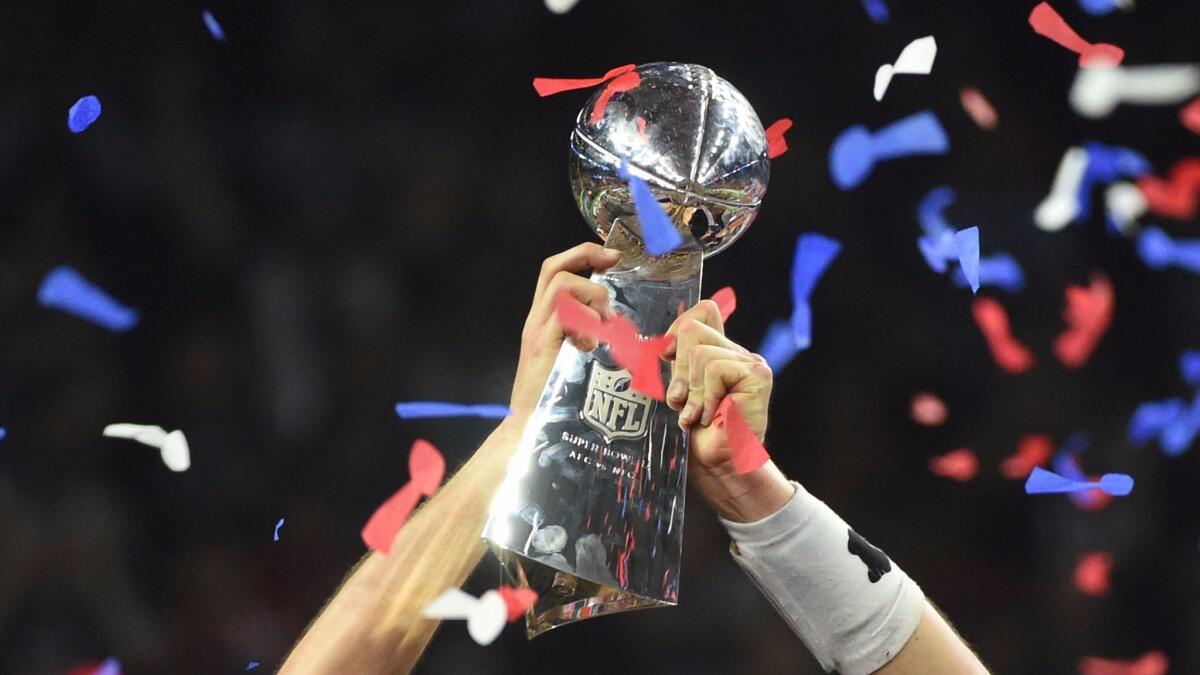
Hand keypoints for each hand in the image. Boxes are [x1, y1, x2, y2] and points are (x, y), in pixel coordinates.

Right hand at [507, 243, 619, 426]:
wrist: (527, 432)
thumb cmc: (556, 403)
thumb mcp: (574, 363)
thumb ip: (588, 341)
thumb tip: (620, 330)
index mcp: (544, 321)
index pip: (555, 271)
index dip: (582, 255)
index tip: (611, 258)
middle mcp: (536, 321)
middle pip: (554, 268)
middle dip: (586, 256)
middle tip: (614, 264)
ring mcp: (536, 332)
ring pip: (563, 285)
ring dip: (593, 297)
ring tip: (604, 326)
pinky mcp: (541, 347)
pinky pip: (564, 314)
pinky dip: (586, 321)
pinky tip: (593, 346)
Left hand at [663, 301, 792, 521]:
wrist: (720, 466)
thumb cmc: (698, 437)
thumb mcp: (679, 391)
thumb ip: (676, 363)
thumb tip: (660, 343)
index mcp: (720, 352)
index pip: (704, 310)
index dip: (678, 327)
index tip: (667, 357)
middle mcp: (737, 353)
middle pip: (693, 328)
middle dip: (678, 370)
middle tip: (682, 401)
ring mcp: (751, 362)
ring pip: (700, 352)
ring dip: (691, 390)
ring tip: (696, 414)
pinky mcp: (757, 375)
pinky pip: (715, 369)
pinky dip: (705, 396)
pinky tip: (711, 416)